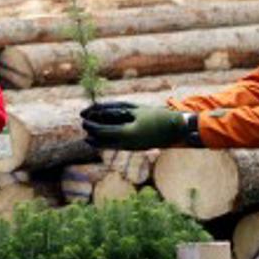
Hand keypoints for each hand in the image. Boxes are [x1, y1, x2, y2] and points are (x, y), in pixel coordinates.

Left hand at [81, 101, 197, 150]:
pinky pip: (117, 147)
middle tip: (83, 124)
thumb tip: (98, 109)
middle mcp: (127, 144)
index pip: (101, 131)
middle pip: (102, 142)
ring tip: (88, 137)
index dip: (90, 125)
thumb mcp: (134, 109)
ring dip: (98, 141)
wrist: (176, 130)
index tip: (82, 117)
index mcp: (126, 134)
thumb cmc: (156, 115)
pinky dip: (107, 143)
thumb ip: (115, 109)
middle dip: (91, 133)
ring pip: (109, 147)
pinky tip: (103, 139)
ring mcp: (131, 148)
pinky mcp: (135, 149)